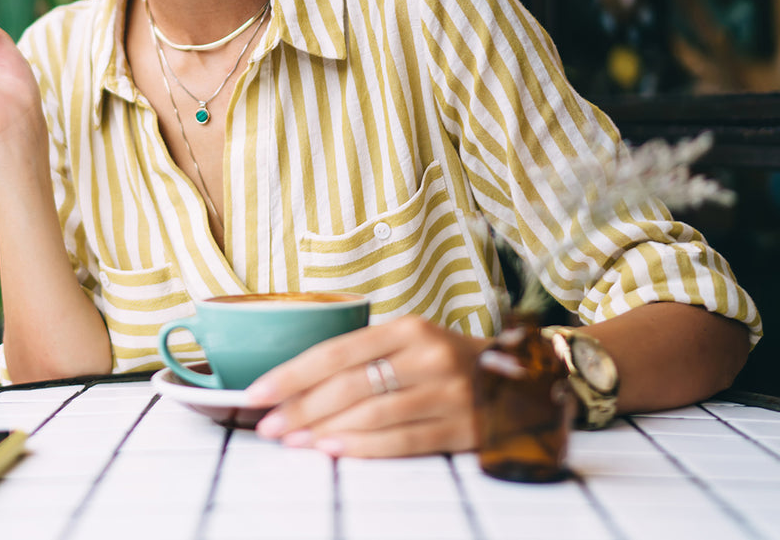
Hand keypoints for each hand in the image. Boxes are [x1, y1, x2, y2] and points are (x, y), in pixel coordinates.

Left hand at [244, 315, 487, 457]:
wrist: (522, 381)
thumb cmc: (448, 363)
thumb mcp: (411, 343)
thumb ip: (364, 358)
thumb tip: (296, 385)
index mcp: (409, 328)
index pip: (337, 350)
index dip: (293, 373)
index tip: (257, 391)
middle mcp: (429, 355)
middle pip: (350, 384)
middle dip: (300, 407)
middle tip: (268, 425)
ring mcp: (449, 392)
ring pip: (372, 414)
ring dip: (324, 430)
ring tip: (293, 441)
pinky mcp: (463, 428)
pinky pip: (404, 440)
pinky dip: (364, 447)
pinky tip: (333, 450)